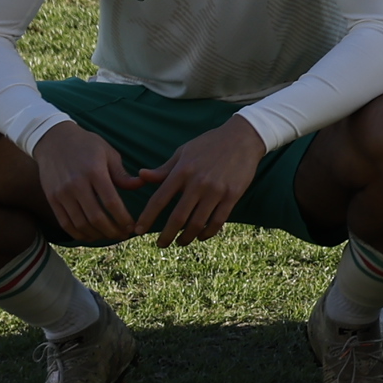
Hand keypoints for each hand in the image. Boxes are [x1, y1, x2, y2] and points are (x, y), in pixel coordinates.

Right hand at [30, 119, 138, 245]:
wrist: (53, 140)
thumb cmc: (86, 145)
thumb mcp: (108, 153)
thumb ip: (122, 174)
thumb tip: (141, 185)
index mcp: (94, 172)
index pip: (111, 202)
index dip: (123, 218)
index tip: (132, 226)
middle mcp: (76, 185)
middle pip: (96, 217)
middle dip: (112, 231)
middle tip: (124, 235)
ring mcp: (62, 194)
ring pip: (80, 224)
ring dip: (97, 235)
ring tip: (110, 236)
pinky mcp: (52, 199)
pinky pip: (65, 223)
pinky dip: (79, 234)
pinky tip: (91, 235)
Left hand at [126, 116, 265, 245]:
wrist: (243, 137)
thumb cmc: (209, 144)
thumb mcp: (184, 152)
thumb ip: (164, 169)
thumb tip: (140, 176)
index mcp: (182, 171)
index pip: (159, 199)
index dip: (147, 217)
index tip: (138, 230)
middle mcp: (198, 183)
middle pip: (177, 218)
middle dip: (166, 236)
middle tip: (160, 244)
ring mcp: (216, 190)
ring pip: (197, 224)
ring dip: (186, 238)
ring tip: (181, 242)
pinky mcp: (232, 195)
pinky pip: (217, 221)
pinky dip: (207, 233)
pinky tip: (201, 236)